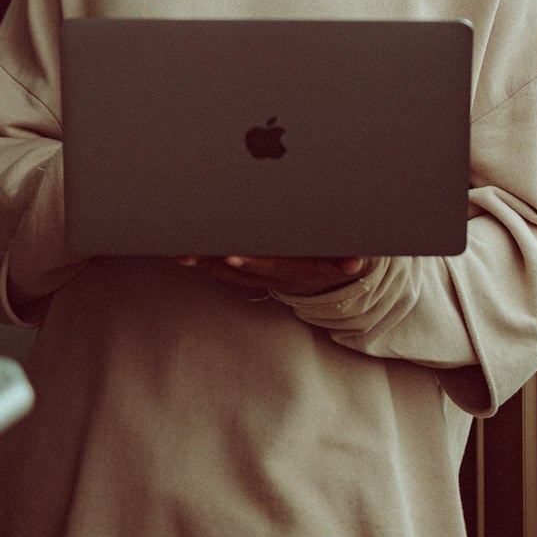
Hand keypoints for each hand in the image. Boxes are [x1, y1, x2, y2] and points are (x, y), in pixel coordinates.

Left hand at [176, 254, 377, 295]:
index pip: (269, 265)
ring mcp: (262, 276)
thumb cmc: (337, 258)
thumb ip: (350, 257)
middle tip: (192, 254)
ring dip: (206, 263)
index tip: (232, 255)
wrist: (332, 283)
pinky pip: (226, 273)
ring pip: (229, 272)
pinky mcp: (253, 275)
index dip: (250, 262)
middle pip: (240, 269)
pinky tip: (189, 256)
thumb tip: (353, 264)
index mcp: (294, 269)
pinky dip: (209, 264)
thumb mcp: (349, 257)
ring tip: (183, 253)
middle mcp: (274, 275)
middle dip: (215, 262)